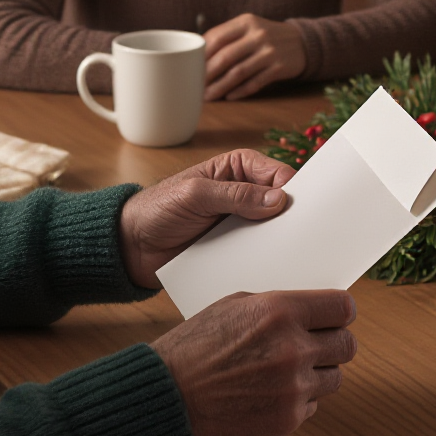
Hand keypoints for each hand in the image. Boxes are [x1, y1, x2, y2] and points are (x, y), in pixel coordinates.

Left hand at [117, 149, 294, 287]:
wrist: (132, 246)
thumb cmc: (157, 209)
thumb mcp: (195, 195)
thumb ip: (236, 195)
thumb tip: (279, 199)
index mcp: (239, 167)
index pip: (279, 173)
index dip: (294, 190)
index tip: (303, 210)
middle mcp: (246, 192)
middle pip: (283, 203)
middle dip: (291, 217)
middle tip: (301, 235)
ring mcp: (242, 221)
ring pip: (274, 230)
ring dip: (280, 241)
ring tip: (290, 255)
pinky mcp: (236, 247)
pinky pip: (259, 252)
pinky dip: (266, 258)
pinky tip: (273, 267)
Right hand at [152, 289, 358, 435]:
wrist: (167, 399)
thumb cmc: (193, 348)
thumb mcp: (232, 306)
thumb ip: (277, 306)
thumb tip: (311, 310)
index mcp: (280, 312)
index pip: (342, 307)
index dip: (341, 311)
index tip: (336, 315)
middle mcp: (293, 349)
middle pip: (347, 344)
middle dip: (335, 342)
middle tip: (318, 343)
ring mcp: (293, 388)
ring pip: (334, 377)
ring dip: (318, 373)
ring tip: (287, 371)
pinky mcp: (288, 420)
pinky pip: (313, 405)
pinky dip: (298, 400)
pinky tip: (270, 392)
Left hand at [204, 14, 307, 100]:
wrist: (302, 42)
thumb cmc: (266, 37)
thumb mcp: (249, 27)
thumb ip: (227, 37)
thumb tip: (196, 55)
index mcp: (246, 22)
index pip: (217, 37)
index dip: (201, 55)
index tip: (190, 67)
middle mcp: (258, 34)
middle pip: (225, 57)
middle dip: (206, 74)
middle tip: (194, 86)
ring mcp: (270, 52)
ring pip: (238, 73)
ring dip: (220, 87)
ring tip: (207, 96)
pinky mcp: (279, 68)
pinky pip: (255, 83)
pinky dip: (240, 91)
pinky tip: (229, 97)